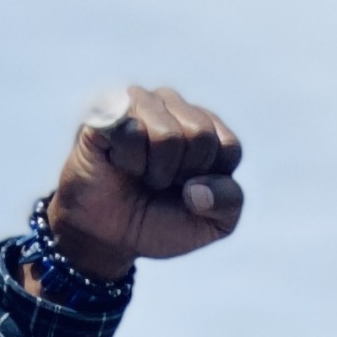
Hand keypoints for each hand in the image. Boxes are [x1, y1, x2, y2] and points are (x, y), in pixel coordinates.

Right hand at [44, 85, 244, 280]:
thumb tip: (198, 188)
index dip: (210, 183)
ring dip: (153, 172)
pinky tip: (118, 161)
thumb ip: (228, 202)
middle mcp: (174, 106)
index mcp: (207, 128)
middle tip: (160, 183)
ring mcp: (140, 102)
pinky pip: (130, 131)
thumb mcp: (211, 223)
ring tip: (139, 173)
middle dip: (181, 174)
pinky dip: (128, 161)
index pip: (229, 147)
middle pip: (200, 134)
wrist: (108, 234)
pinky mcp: (107, 107)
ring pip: (166, 134)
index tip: (190, 192)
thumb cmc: (160, 221)